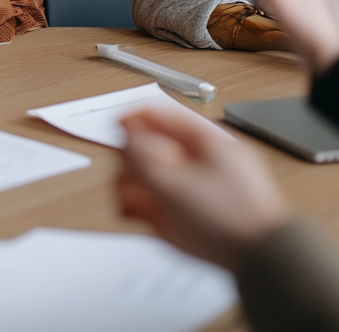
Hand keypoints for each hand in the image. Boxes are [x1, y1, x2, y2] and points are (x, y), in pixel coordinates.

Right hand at [118, 107, 288, 270]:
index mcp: (208, 140)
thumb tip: (125, 137)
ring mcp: (213, 185)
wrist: (265, 263)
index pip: (163, 115)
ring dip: (141, 188)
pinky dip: (157, 206)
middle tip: (122, 179)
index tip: (113, 131)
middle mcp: (211, 158)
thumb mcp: (171, 184)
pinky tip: (146, 218)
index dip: (133, 120)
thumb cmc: (227, 219)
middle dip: (134, 165)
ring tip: (131, 205)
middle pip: (158, 147)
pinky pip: (176, 200)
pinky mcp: (213, 210)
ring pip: (165, 176)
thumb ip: (140, 157)